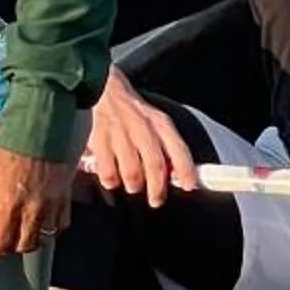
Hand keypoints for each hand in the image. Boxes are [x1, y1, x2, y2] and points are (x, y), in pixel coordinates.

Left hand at [0, 145, 74, 257]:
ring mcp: (52, 203)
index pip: (0, 244)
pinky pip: (62, 223)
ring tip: (25, 232)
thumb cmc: (9, 145)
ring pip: (44, 237)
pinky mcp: (65, 195)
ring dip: (33, 239)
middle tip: (6, 240)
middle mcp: (32, 208)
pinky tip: (44, 222)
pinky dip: (52, 227)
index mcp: (8, 204)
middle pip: (24, 245)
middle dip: (12, 246)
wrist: (40, 124)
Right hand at [79, 67, 196, 205]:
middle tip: (156, 200)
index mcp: (160, 123)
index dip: (186, 170)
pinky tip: (112, 176)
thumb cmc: (133, 112)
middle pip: (155, 166)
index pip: (179, 148)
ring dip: (134, 185)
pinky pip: (108, 173)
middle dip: (157, 189)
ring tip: (133, 185)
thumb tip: (176, 176)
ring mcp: (120, 134)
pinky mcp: (99, 141)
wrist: (104, 90)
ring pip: (132, 173)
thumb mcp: (155, 122)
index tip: (190, 186)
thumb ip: (167, 147)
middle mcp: (142, 128)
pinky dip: (111, 181)